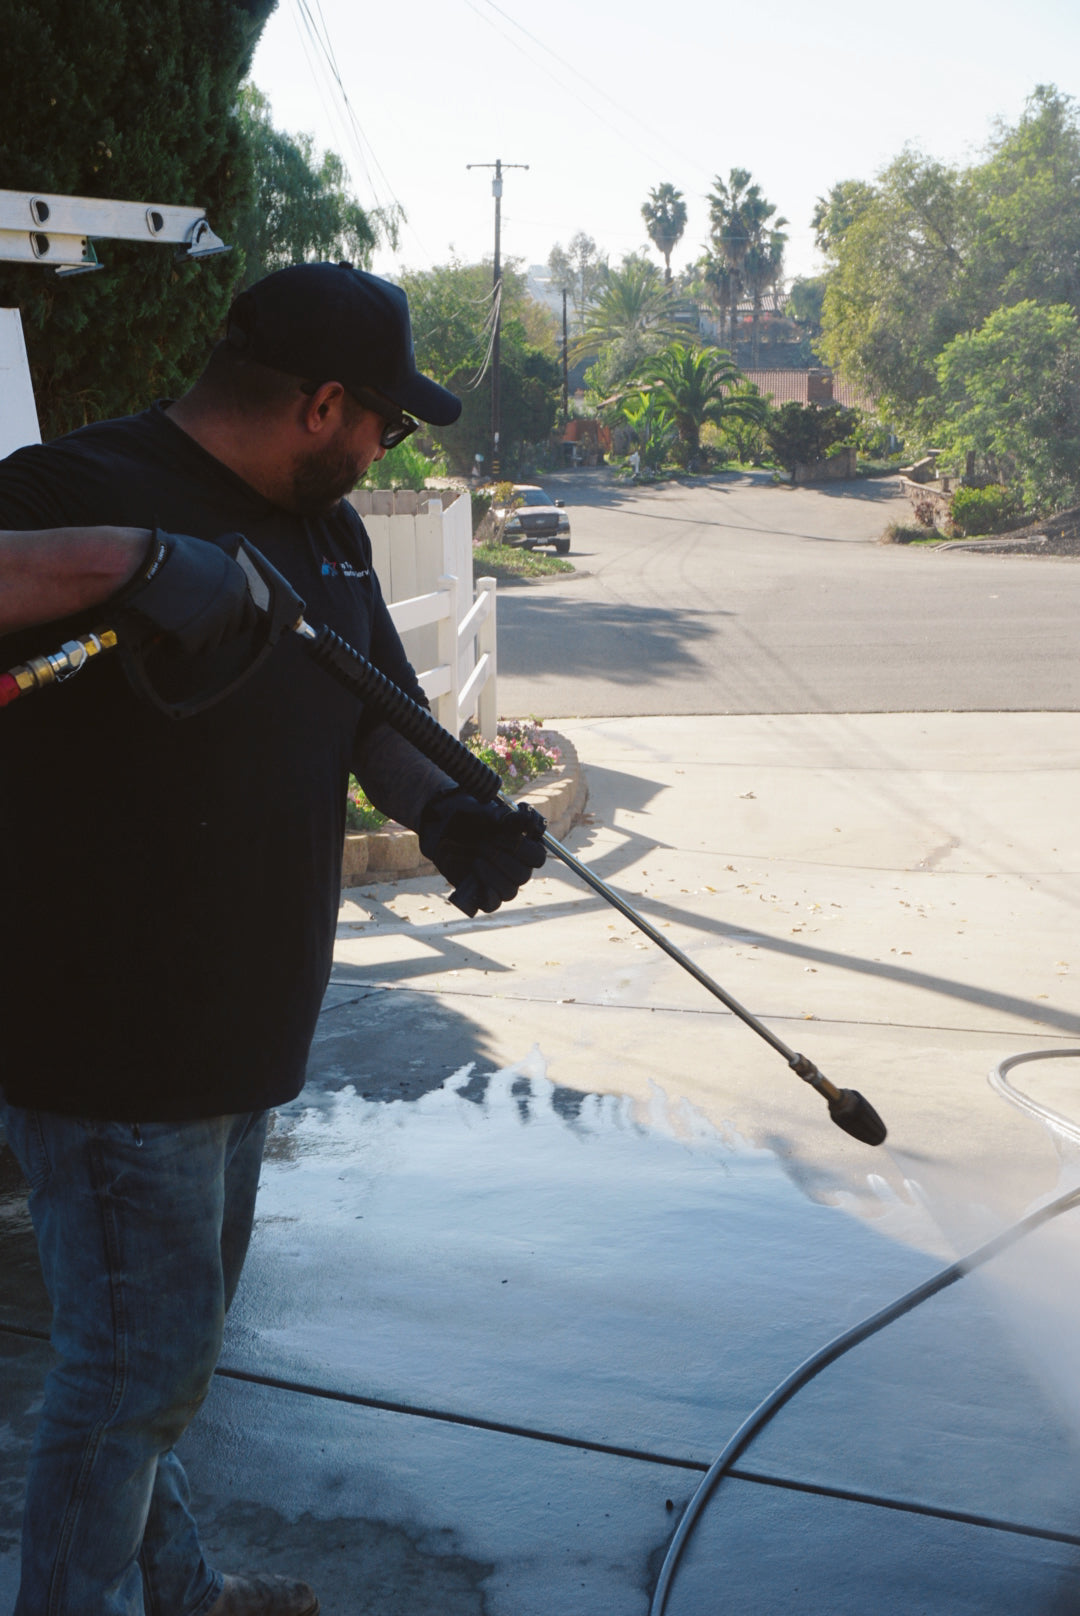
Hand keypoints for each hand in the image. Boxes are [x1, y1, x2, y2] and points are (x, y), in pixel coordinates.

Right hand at [110, 529, 259, 656]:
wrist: (141, 564)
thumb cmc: (165, 555)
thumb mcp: (205, 556)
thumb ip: (221, 577)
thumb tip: (228, 594)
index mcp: (237, 579)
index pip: (249, 615)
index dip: (230, 622)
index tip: (216, 624)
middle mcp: (232, 599)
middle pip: (231, 633)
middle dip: (212, 633)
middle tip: (193, 629)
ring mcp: (215, 618)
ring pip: (211, 645)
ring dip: (194, 641)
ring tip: (175, 629)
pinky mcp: (195, 634)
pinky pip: (189, 651)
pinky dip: (176, 648)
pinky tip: (165, 639)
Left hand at [419, 791, 546, 914]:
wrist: (443, 829)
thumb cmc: (468, 818)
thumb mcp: (482, 811)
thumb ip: (500, 815)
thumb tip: (517, 817)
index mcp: (524, 848)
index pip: (537, 857)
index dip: (524, 848)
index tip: (504, 835)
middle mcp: (516, 868)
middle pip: (523, 876)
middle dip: (502, 859)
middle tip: (484, 845)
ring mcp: (501, 883)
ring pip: (509, 891)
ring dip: (492, 875)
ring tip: (476, 858)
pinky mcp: (482, 894)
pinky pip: (492, 904)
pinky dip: (487, 897)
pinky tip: (478, 883)